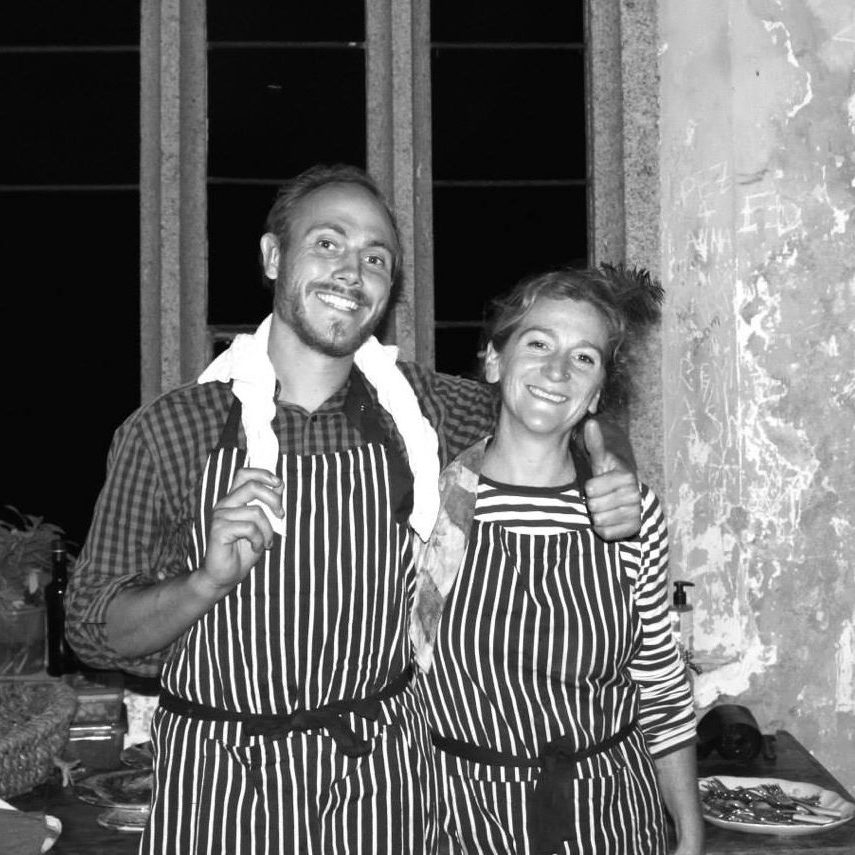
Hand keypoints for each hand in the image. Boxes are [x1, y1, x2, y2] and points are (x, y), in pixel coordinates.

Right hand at [200, 468, 283, 594]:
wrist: (225, 575)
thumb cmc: (243, 550)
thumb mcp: (261, 525)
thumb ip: (266, 506)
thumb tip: (278, 485)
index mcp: (233, 500)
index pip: (244, 474)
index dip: (262, 473)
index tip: (278, 483)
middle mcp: (224, 504)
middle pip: (252, 486)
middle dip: (274, 499)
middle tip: (281, 515)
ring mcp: (220, 517)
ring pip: (255, 511)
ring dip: (268, 529)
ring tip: (266, 542)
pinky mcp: (218, 530)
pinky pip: (249, 528)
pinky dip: (259, 539)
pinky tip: (257, 547)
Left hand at [583, 419, 641, 540]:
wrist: (621, 492)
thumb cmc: (607, 472)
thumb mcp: (599, 457)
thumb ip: (595, 443)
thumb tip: (591, 423)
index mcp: (627, 476)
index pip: (592, 489)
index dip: (588, 488)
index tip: (594, 484)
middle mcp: (635, 494)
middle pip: (595, 506)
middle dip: (592, 502)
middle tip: (599, 496)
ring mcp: (636, 512)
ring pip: (600, 521)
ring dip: (596, 515)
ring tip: (603, 506)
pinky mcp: (634, 528)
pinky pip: (607, 534)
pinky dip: (602, 529)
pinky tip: (606, 518)